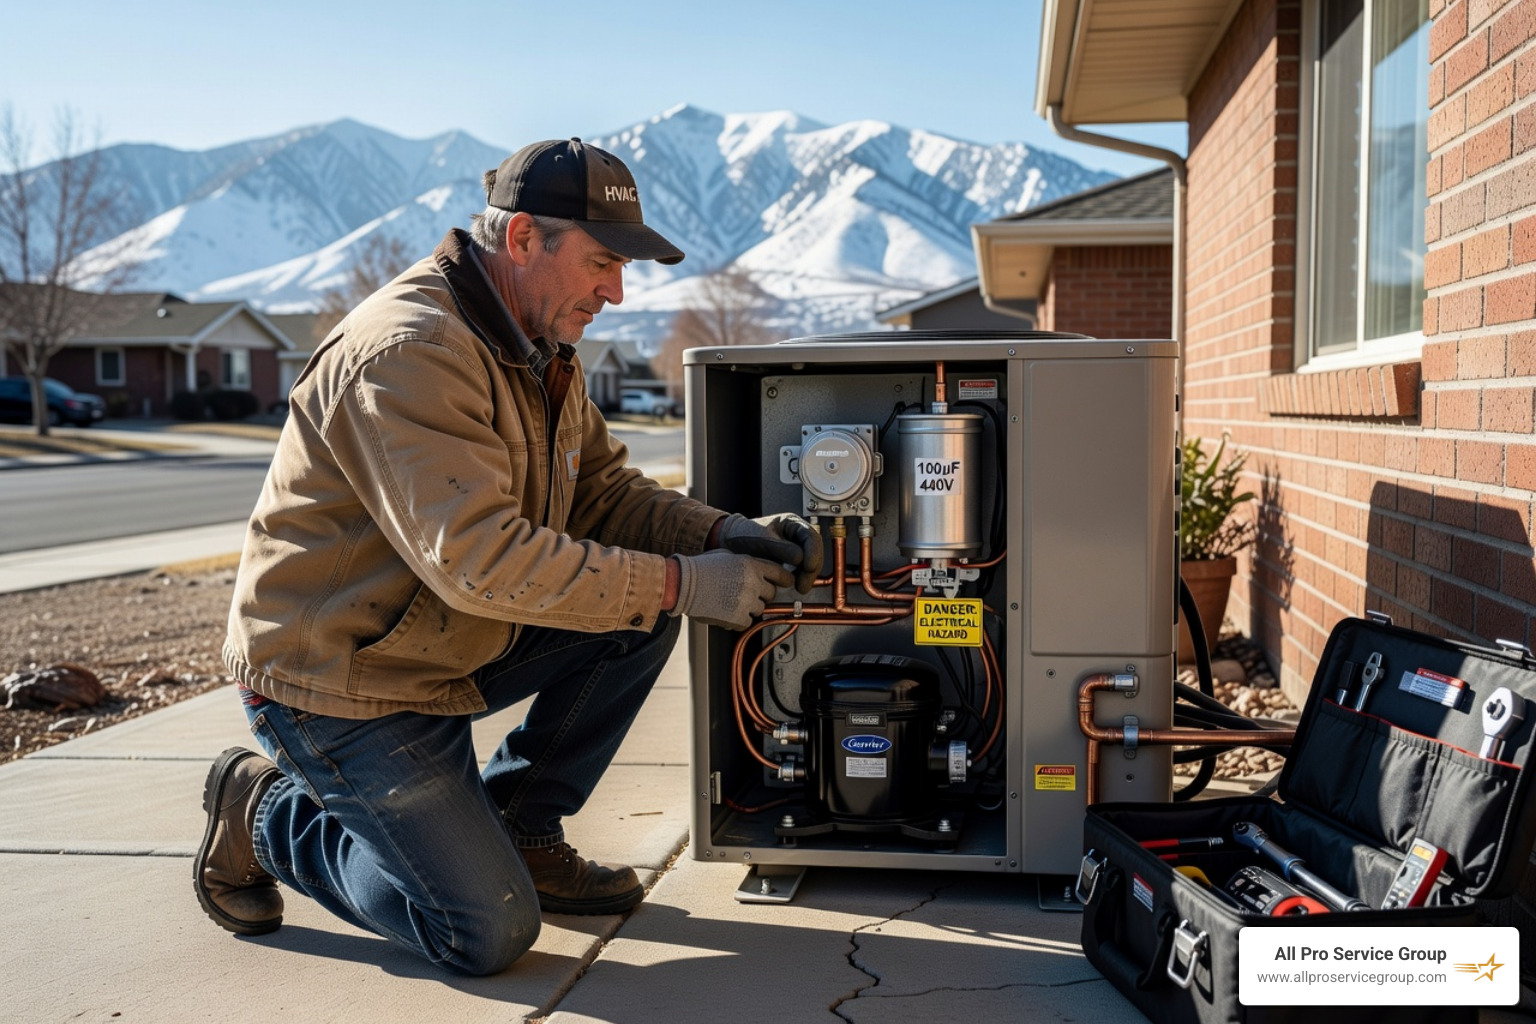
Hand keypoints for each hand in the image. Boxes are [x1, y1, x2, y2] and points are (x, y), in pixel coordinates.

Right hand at [672, 551, 793, 629]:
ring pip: (760, 609)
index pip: (780, 574)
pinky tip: (726, 611)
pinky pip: (747, 622)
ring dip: (749, 607)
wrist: (682, 584)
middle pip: (771, 593)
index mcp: (751, 565)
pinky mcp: (737, 618)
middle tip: (745, 593)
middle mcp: (752, 583)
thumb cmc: (700, 568)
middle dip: (761, 594)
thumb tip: (761, 570)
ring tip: (731, 601)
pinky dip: (739, 620)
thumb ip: (748, 563)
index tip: (784, 583)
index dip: (783, 580)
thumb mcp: (728, 555)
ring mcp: (746, 602)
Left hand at [716, 513, 823, 593]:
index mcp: (792, 523)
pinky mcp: (791, 561)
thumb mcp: (761, 538)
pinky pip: (802, 570)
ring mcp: (796, 548)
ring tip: (800, 588)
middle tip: (803, 584)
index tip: (809, 566)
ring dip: (808, 576)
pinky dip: (801, 578)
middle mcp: (797, 535)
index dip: (813, 552)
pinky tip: (795, 585)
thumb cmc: (745, 534)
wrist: (732, 542)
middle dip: (812, 569)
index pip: (811, 536)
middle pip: (815, 551)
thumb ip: (780, 547)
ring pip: (810, 562)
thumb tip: (800, 558)